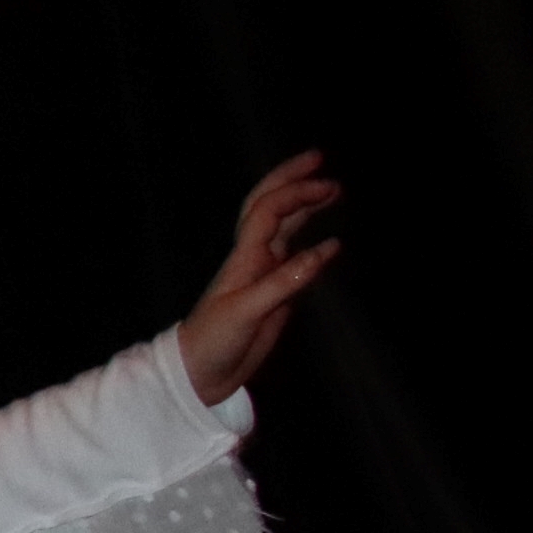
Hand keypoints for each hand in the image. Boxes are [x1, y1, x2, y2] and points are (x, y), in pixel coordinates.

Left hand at [178, 151, 341, 403]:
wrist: (200, 373)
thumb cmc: (214, 341)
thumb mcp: (247, 311)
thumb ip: (285, 281)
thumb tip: (327, 249)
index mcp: (244, 257)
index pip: (269, 211)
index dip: (296, 193)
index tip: (328, 187)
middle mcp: (254, 258)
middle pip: (269, 206)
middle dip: (291, 179)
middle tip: (320, 159)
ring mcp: (264, 273)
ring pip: (283, 227)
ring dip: (303, 205)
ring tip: (331, 189)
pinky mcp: (274, 293)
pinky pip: (295, 257)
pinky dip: (312, 242)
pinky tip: (331, 244)